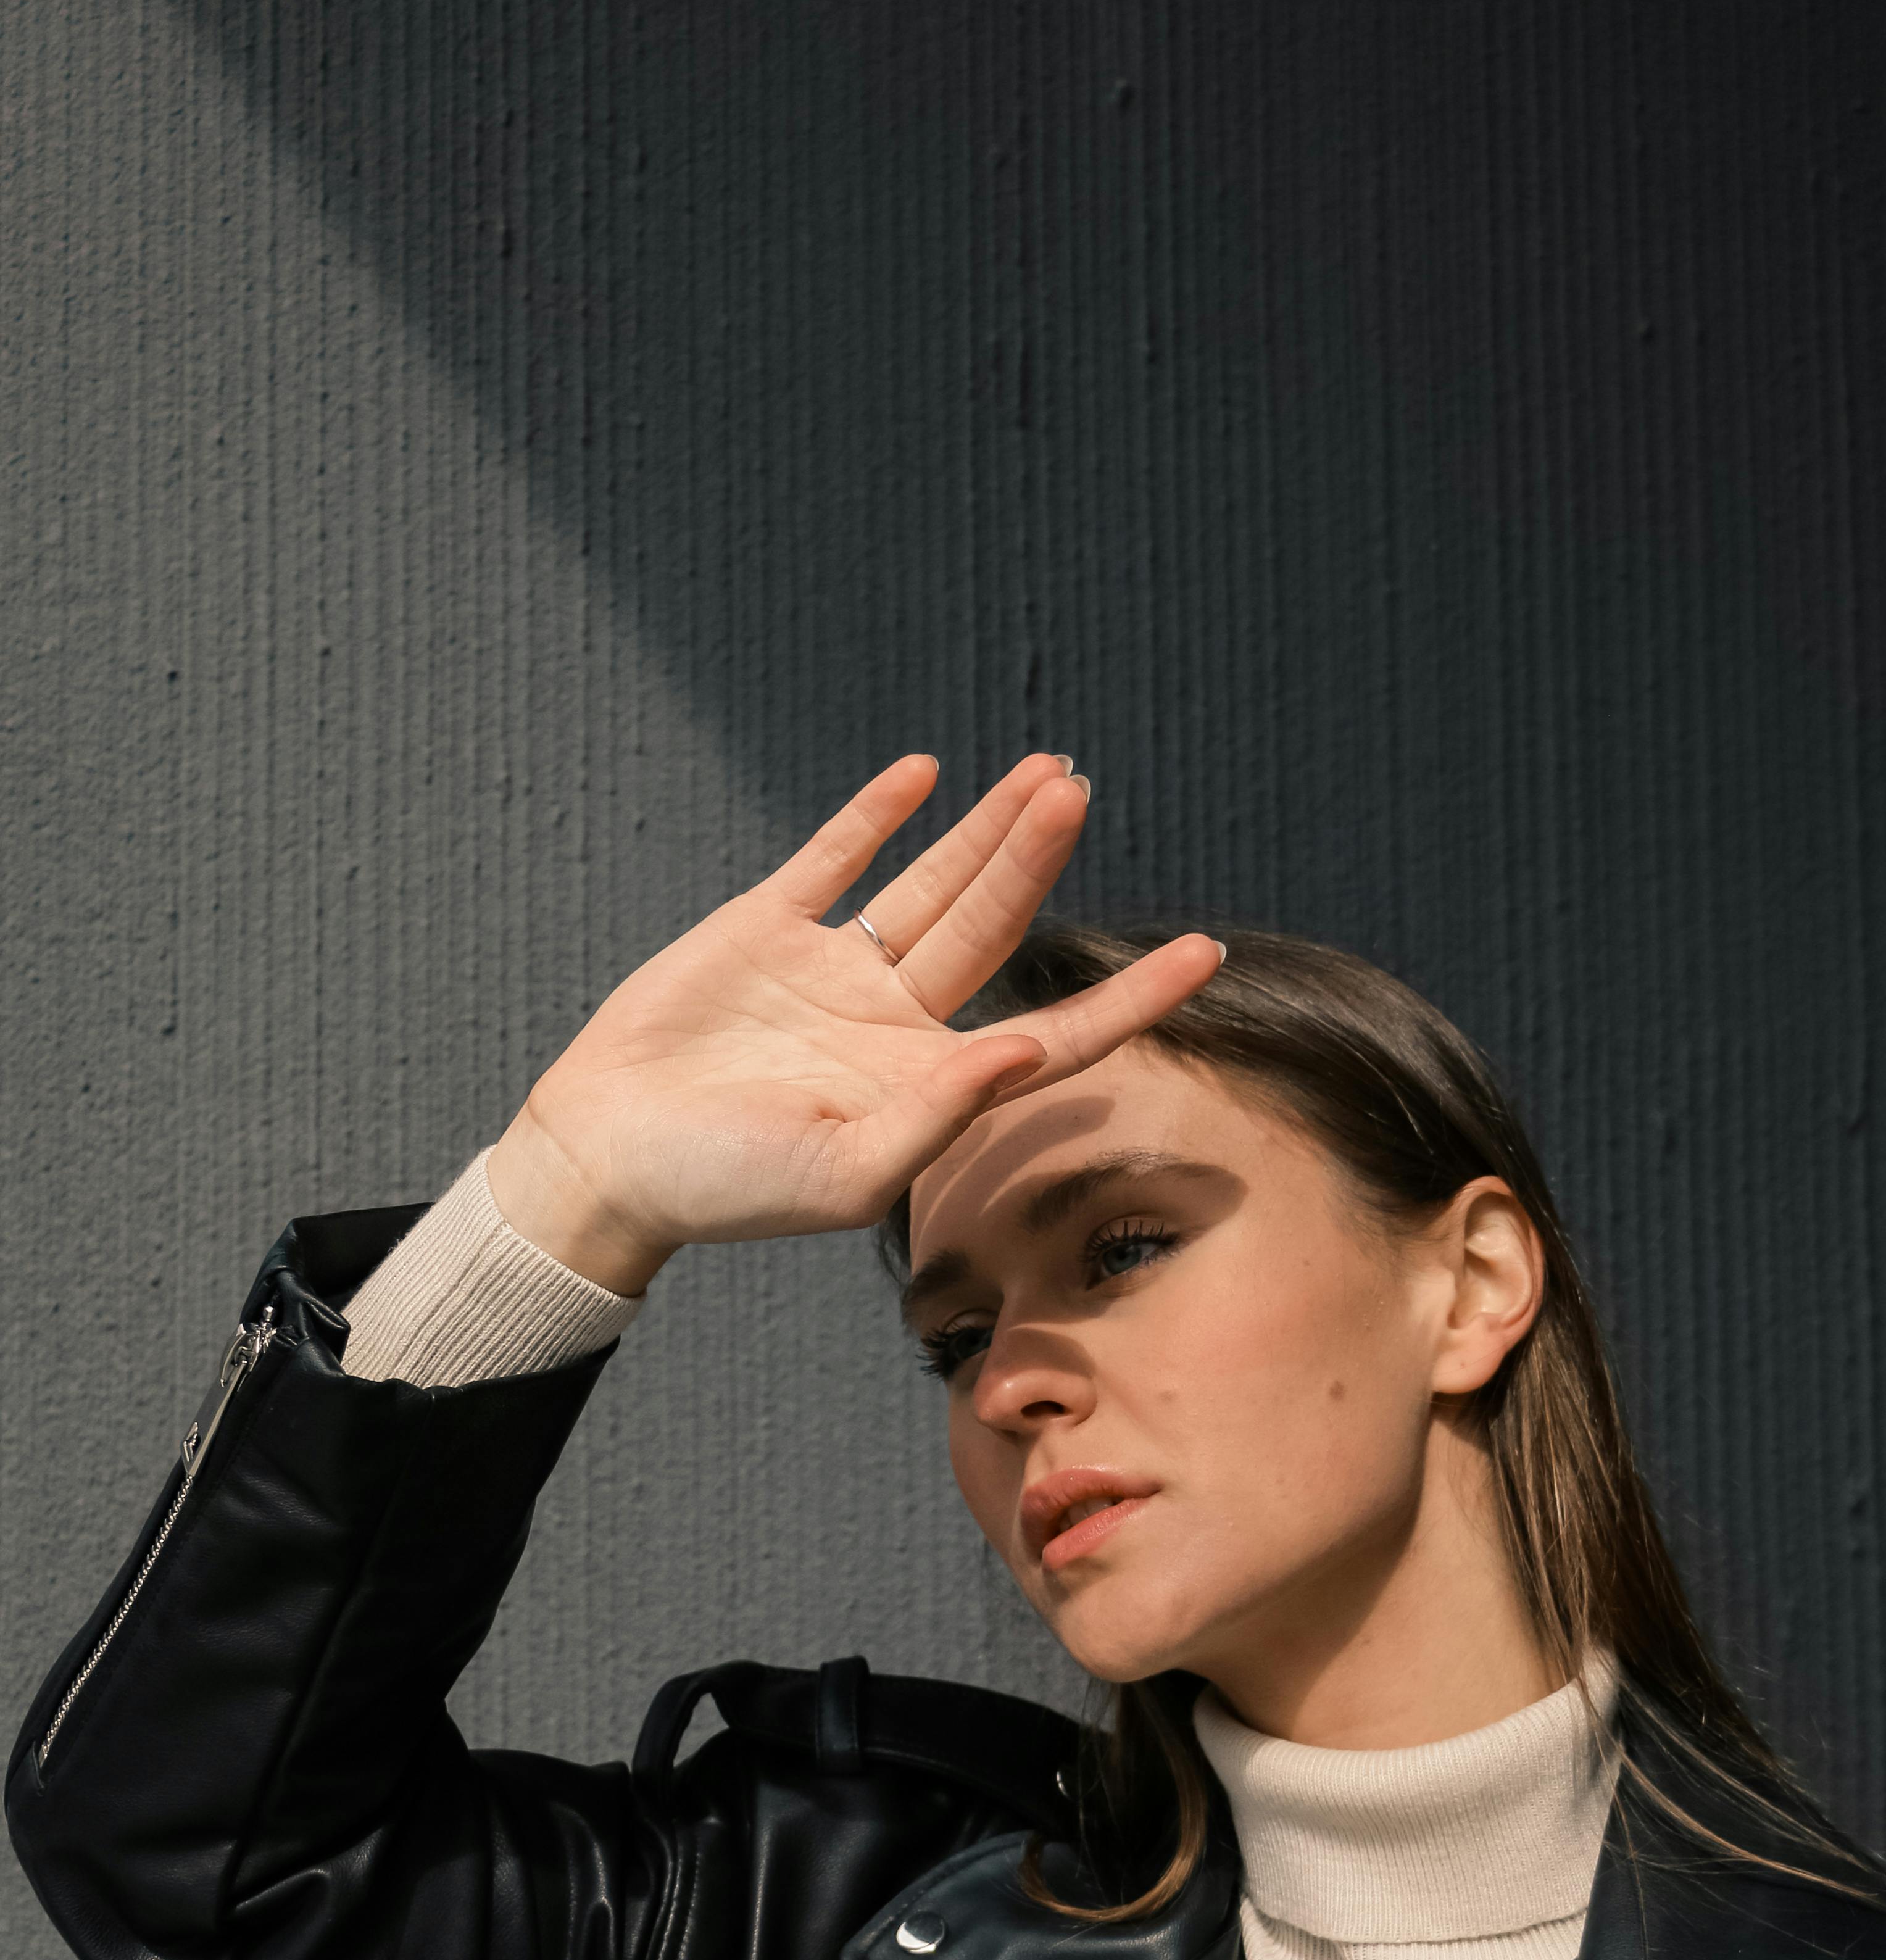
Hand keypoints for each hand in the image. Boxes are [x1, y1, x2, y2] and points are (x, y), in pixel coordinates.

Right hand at [486, 754, 1222, 1292]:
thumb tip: (1024, 1055)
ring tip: (1047, 772)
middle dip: (1037, 858)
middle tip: (1080, 788)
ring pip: (932, 884)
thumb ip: (938, 1115)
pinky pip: (834, 860)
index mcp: (927, 1083)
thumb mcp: (844, 1173)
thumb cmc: (725, 1187)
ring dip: (986, 830)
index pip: (1055, 1030)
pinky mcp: (765, 930)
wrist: (607, 1159)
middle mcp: (894, 1021)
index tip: (1204, 954)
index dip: (1132, 997)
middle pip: (993, 926)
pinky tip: (923, 775)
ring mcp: (832, 971)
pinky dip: (875, 816)